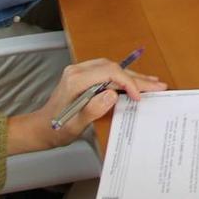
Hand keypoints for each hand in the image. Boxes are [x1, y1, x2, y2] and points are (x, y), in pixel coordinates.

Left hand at [8, 58, 166, 153]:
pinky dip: (123, 77)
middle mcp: (78, 71)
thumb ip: (92, 110)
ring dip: (133, 76)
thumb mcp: (73, 126)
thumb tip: (112, 95)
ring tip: (154, 83)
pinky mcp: (84, 76)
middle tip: (159, 86)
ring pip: (113, 68)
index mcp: (76, 80)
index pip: (109, 73)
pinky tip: (136, 81)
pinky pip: (108, 72)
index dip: (127, 82)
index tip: (139, 97)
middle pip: (114, 69)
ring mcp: (80, 71)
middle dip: (137, 78)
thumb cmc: (55, 130)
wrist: (39, 128)